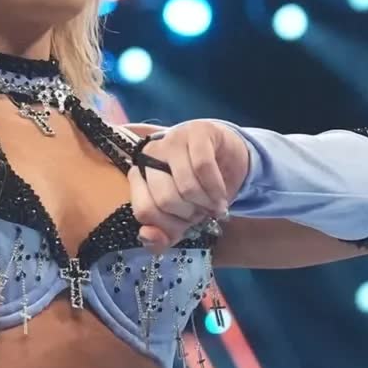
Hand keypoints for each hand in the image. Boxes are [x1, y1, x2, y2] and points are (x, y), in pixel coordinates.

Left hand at [124, 119, 250, 250]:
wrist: (228, 158)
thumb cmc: (199, 188)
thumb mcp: (180, 218)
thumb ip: (162, 234)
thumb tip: (147, 236)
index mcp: (139, 176)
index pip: (143, 211)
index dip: (168, 226)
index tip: (184, 225)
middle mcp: (150, 155)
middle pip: (165, 200)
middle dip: (189, 215)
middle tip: (201, 212)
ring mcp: (173, 140)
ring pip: (185, 186)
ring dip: (205, 204)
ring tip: (213, 205)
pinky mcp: (197, 131)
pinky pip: (203, 167)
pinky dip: (216, 189)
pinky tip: (221, 196)